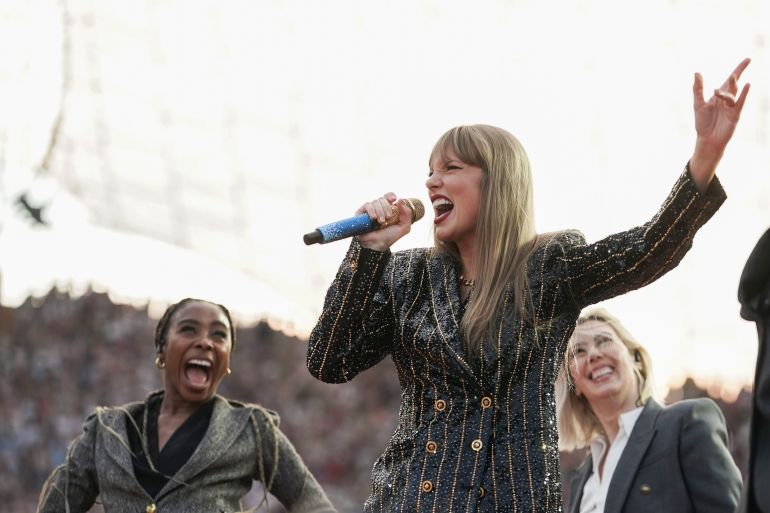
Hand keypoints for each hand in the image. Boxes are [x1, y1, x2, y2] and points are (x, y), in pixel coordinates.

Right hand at [355, 193, 412, 251]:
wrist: (377, 244)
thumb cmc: (389, 237)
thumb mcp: (403, 227)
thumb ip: (407, 214)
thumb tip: (401, 200)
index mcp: (388, 209)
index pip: (389, 197)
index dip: (390, 195)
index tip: (394, 199)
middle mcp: (379, 208)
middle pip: (383, 199)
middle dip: (386, 207)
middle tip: (388, 217)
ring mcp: (370, 210)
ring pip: (375, 201)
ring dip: (380, 211)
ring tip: (380, 222)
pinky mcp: (361, 213)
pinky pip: (367, 205)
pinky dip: (371, 210)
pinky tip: (373, 218)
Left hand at [690, 58, 750, 190]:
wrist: (707, 139)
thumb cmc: (703, 123)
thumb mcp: (698, 104)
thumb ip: (698, 89)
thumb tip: (697, 73)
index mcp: (719, 96)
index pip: (730, 80)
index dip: (739, 69)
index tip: (748, 59)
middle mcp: (727, 100)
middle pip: (734, 84)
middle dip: (737, 75)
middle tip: (741, 66)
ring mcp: (732, 107)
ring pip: (732, 94)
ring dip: (728, 90)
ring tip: (727, 83)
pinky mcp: (734, 115)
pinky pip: (740, 103)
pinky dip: (743, 94)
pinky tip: (747, 85)